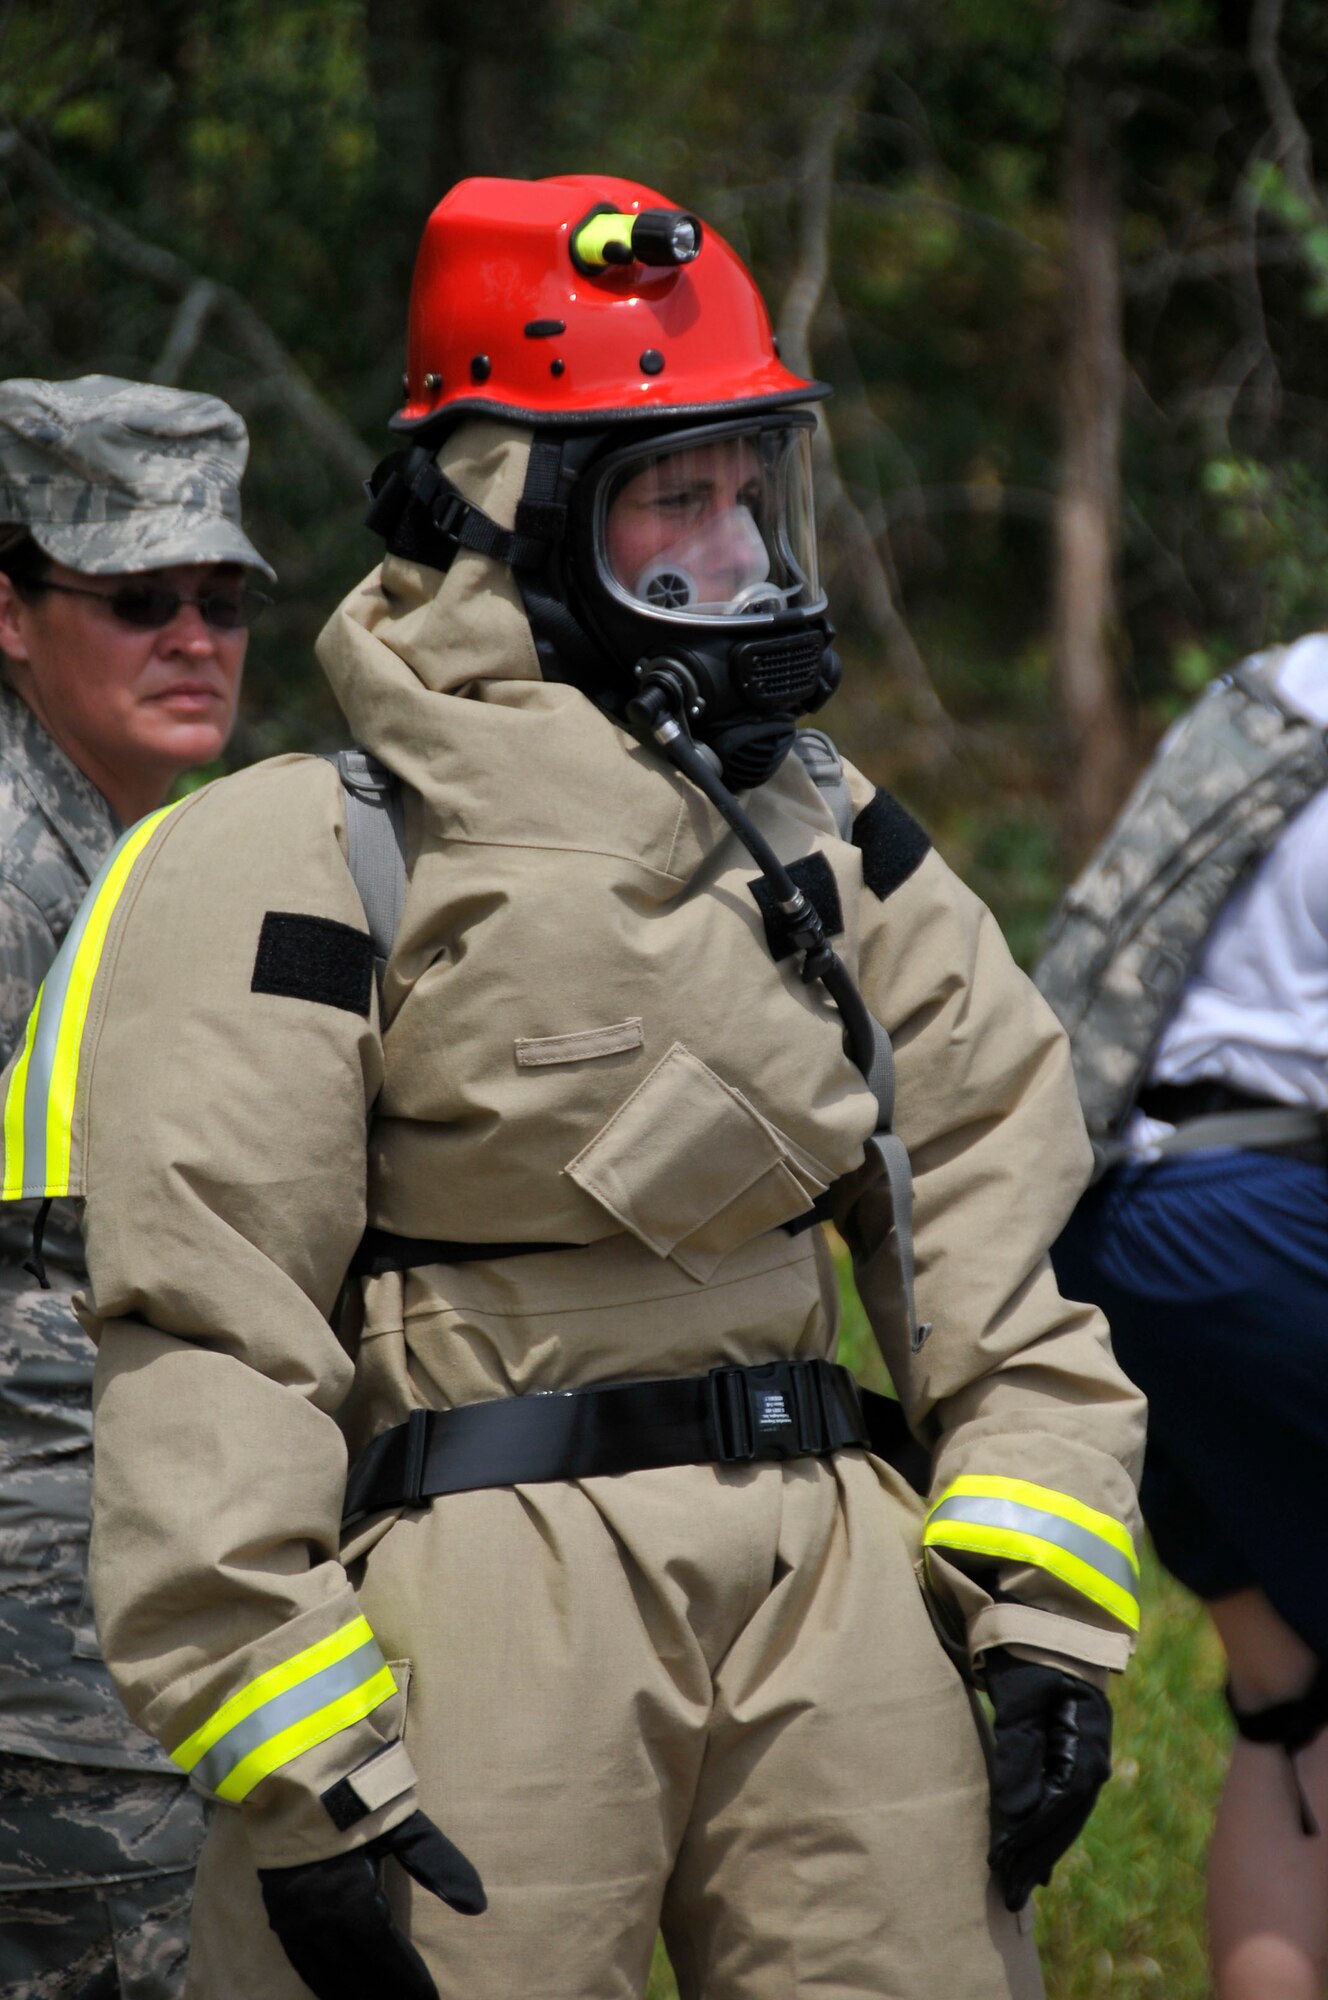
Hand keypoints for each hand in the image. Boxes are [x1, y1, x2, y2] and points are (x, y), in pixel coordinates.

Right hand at [258, 1809, 484, 1999]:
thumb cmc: (357, 1800)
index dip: (410, 1983)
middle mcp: (324, 1921)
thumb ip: (439, 1864)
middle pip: (360, 1976)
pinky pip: (303, 1964)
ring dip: (354, 1995)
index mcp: (357, 1901)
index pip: (390, 1959)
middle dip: (387, 1995)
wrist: (296, 1779)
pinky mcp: (281, 1917)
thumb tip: (478, 1906)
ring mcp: (298, 1923)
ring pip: (330, 1977)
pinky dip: (323, 1983)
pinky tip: (336, 1994)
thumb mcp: (403, 1826)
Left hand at [983, 1648, 1112, 1911]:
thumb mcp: (1021, 1699)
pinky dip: (1046, 1826)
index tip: (1000, 1869)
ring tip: (1019, 1884)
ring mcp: (1086, 1754)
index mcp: (1085, 1747)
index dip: (1028, 1841)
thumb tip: (1014, 1814)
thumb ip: (1018, 1753)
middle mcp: (1092, 1758)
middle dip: (1036, 1858)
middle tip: (1009, 1897)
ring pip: (1064, 1814)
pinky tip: (1035, 1849)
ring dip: (1042, 1848)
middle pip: (1064, 1820)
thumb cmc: (1030, 1653)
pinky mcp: (1073, 1750)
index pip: (1056, 1809)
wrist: (1048, 1616)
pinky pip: (1062, 1799)